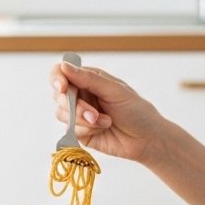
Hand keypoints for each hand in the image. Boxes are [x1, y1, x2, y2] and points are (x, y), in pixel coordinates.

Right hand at [50, 61, 173, 164]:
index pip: (62, 73)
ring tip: (105, 122)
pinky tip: (102, 129)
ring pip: (62, 114)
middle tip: (94, 114)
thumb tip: (64, 65)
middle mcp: (81, 95)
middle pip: (59, 95)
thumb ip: (89, 79)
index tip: (62, 87)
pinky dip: (86, 130)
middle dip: (75, 106)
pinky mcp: (80, 132)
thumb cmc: (136, 110)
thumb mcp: (115, 90)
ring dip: (83, 120)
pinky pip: (70, 130)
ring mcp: (79, 114)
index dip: (57, 78)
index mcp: (89, 79)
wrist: (146, 139)